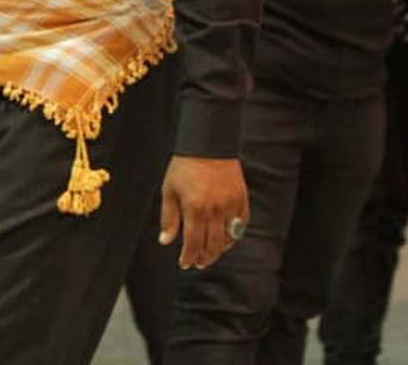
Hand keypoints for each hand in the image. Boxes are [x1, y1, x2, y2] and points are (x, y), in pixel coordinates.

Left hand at [158, 155, 248, 269]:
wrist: (208, 144)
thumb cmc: (185, 166)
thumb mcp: (169, 190)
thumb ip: (169, 218)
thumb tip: (165, 241)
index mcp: (195, 208)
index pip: (194, 244)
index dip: (189, 257)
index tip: (185, 264)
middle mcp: (215, 210)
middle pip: (212, 246)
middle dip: (204, 258)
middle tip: (198, 263)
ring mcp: (231, 205)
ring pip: (228, 239)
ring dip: (218, 250)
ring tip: (209, 253)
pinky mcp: (241, 199)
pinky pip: (240, 225)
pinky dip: (233, 236)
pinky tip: (225, 239)